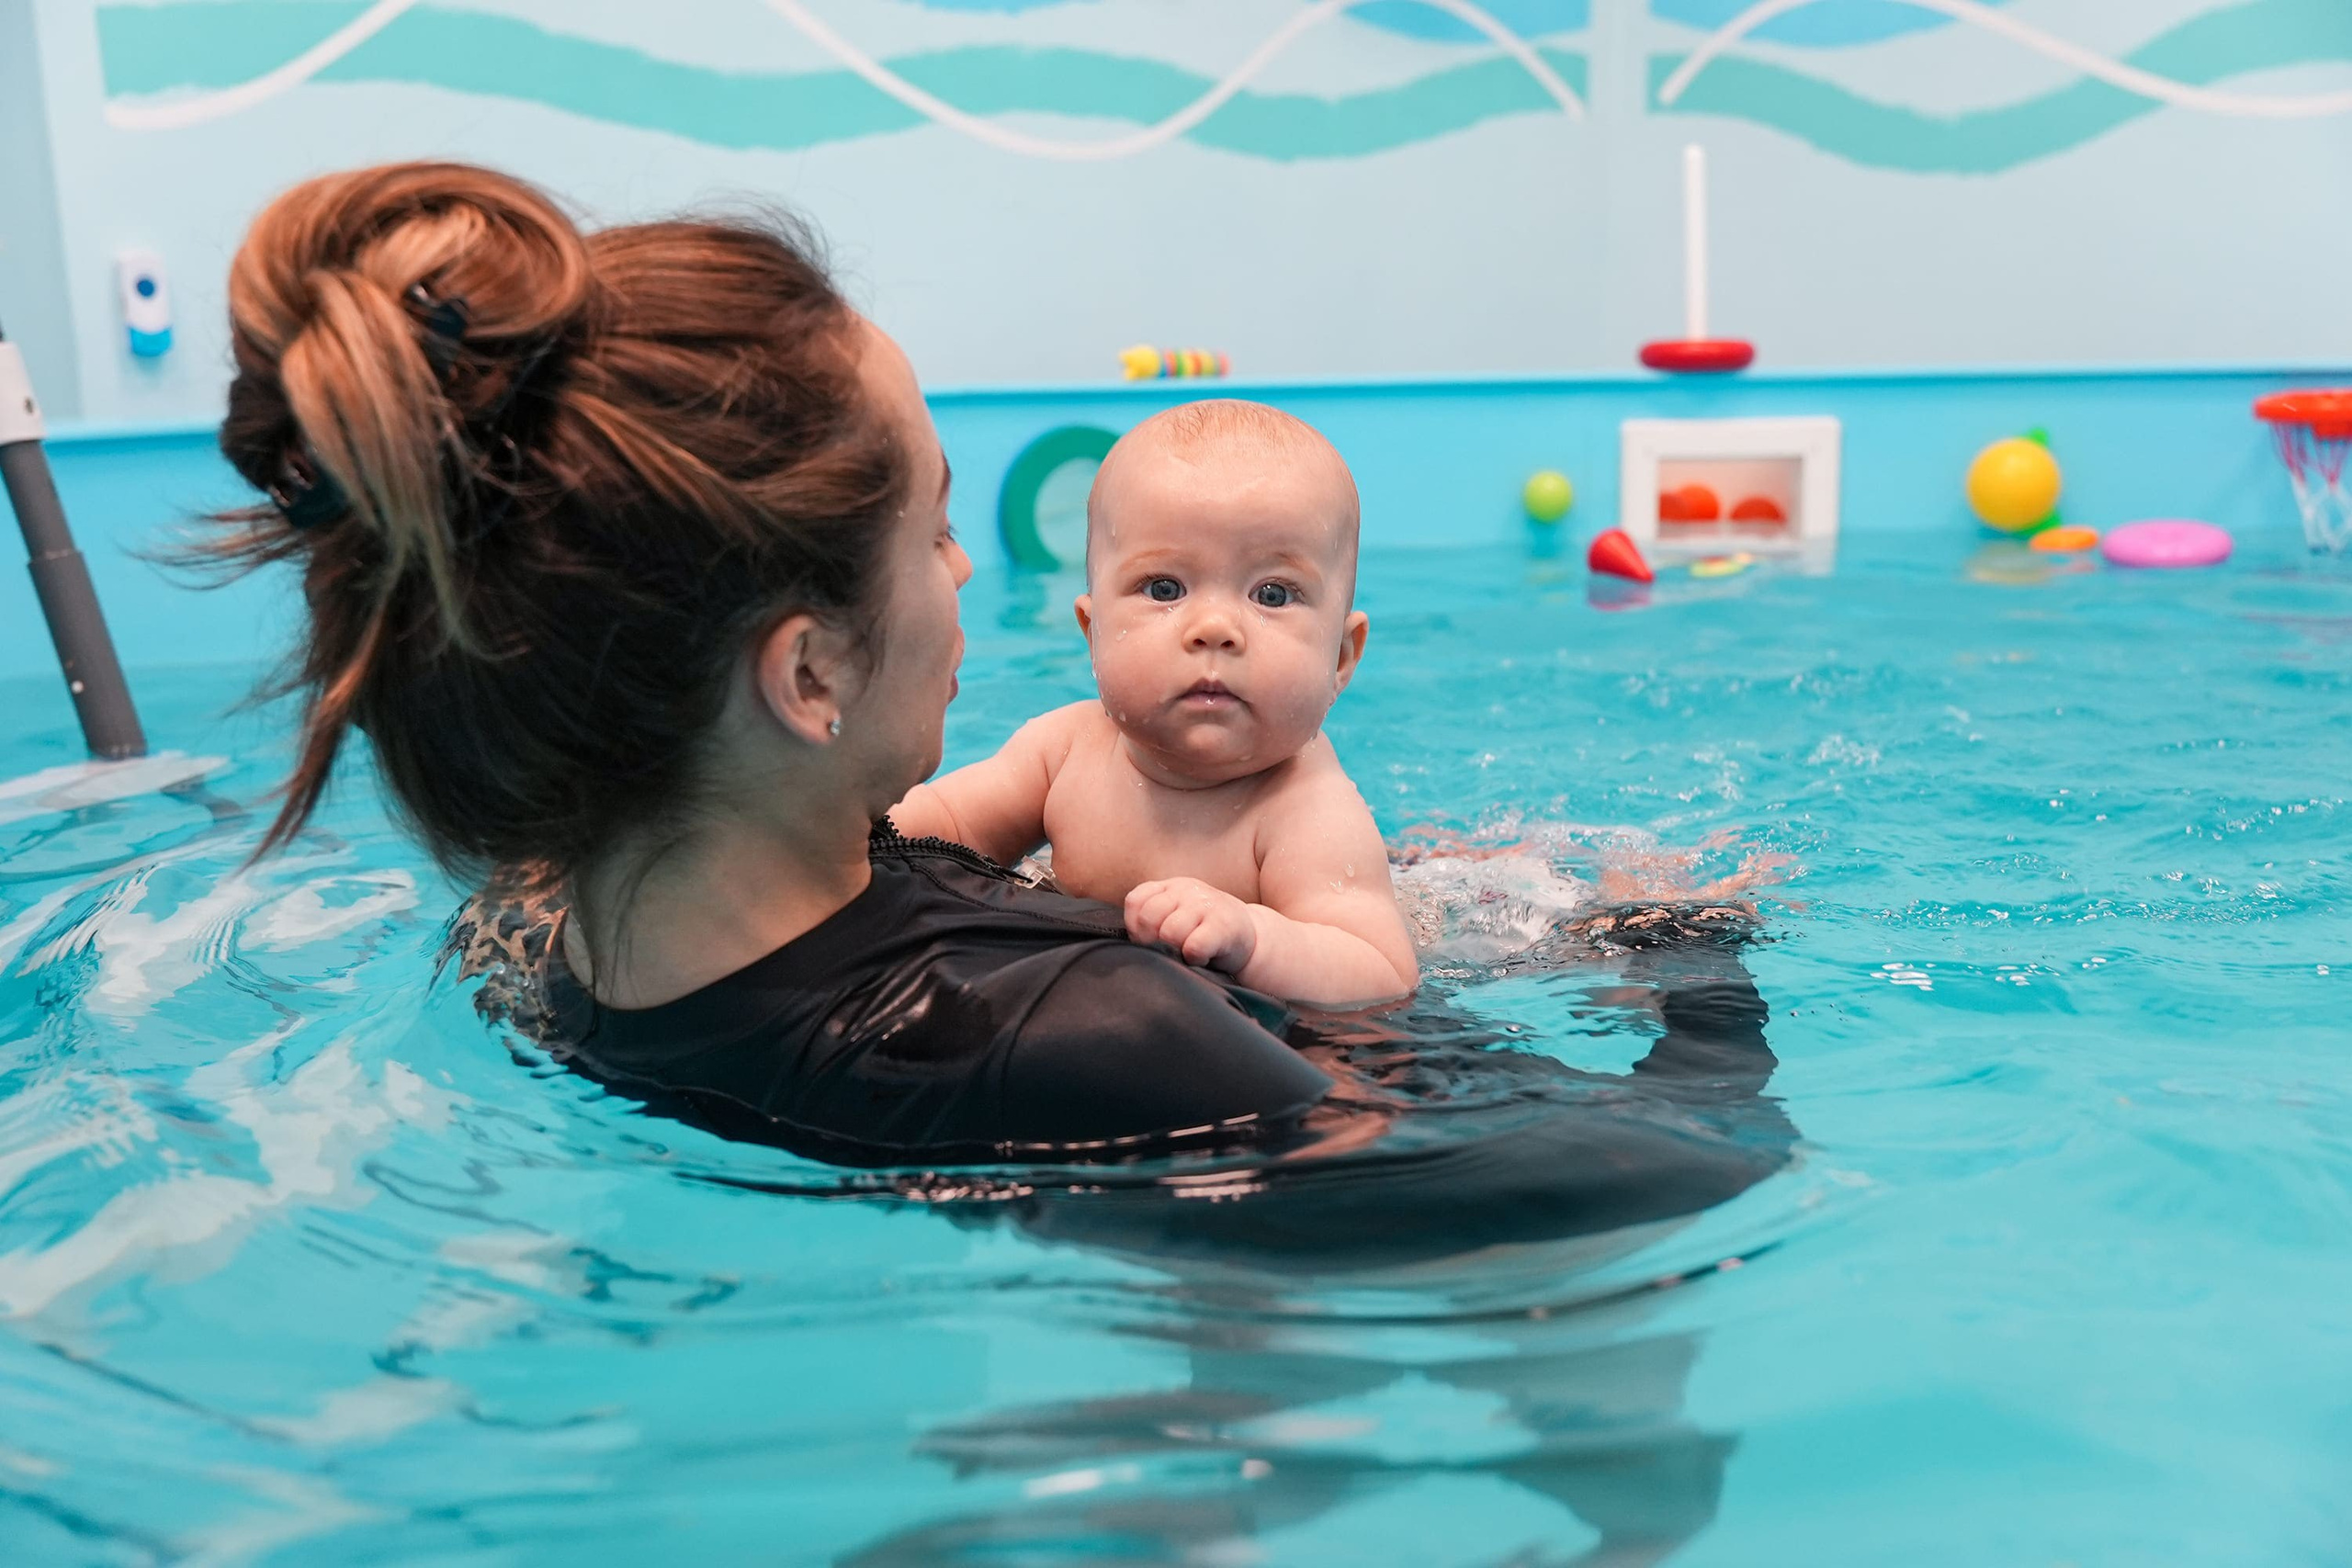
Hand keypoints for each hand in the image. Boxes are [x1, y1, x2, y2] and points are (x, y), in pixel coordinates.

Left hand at [1124, 877, 1258, 973]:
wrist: (1251, 936)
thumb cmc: (1205, 930)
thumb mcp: (1176, 914)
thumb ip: (1152, 919)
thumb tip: (1130, 943)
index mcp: (1170, 887)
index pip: (1136, 901)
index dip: (1135, 926)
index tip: (1148, 940)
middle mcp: (1186, 890)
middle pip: (1149, 917)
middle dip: (1152, 941)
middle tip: (1168, 949)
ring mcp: (1206, 905)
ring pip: (1170, 932)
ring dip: (1175, 949)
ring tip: (1187, 951)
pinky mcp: (1223, 926)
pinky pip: (1194, 946)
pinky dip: (1194, 957)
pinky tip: (1201, 957)